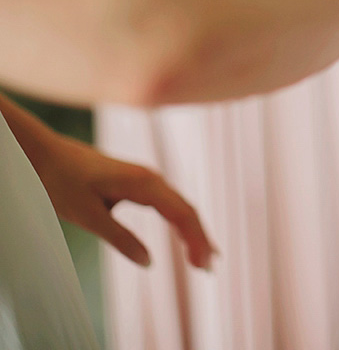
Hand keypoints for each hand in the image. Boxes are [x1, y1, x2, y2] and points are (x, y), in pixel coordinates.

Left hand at [31, 131, 215, 268]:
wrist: (45, 153)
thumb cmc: (61, 182)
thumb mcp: (87, 216)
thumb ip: (120, 238)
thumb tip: (148, 262)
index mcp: (143, 184)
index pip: (182, 214)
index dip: (196, 240)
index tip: (202, 266)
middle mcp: (151, 178)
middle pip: (187, 209)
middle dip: (200, 238)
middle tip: (209, 268)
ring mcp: (146, 178)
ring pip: (179, 206)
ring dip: (193, 231)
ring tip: (203, 256)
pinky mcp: (138, 182)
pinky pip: (168, 203)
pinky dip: (180, 221)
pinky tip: (184, 234)